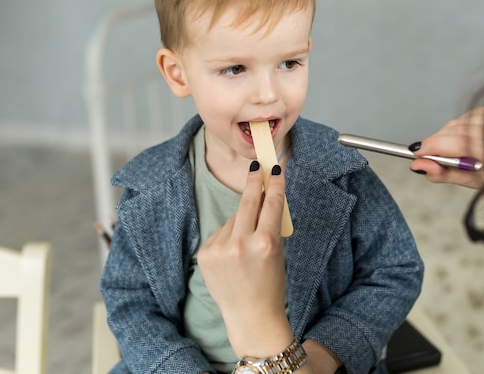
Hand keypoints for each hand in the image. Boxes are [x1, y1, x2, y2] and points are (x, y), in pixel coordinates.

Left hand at [197, 161, 293, 357]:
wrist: (251, 317)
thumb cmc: (271, 286)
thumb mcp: (278, 253)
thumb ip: (269, 226)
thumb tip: (263, 198)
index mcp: (266, 243)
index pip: (271, 204)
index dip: (275, 184)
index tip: (274, 169)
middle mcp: (241, 244)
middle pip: (248, 202)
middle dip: (253, 182)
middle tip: (255, 167)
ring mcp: (220, 249)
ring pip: (233, 219)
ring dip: (240, 223)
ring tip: (246, 249)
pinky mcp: (205, 254)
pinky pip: (219, 233)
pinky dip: (227, 237)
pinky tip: (232, 256)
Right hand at [410, 106, 483, 188]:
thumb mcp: (474, 182)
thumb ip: (444, 174)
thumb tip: (420, 166)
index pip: (456, 143)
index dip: (432, 147)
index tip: (416, 153)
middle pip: (454, 129)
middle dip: (436, 143)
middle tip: (427, 157)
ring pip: (459, 121)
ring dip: (447, 136)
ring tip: (451, 154)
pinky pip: (469, 115)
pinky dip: (459, 127)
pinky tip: (463, 140)